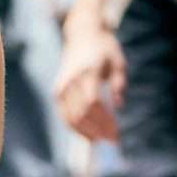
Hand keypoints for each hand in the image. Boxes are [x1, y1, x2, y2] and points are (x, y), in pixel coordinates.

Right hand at [54, 19, 126, 141]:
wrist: (82, 35)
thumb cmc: (105, 49)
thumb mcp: (118, 62)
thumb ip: (119, 84)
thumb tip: (118, 106)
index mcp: (88, 71)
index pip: (92, 103)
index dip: (104, 121)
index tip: (117, 132)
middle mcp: (71, 80)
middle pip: (81, 113)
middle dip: (98, 130)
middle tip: (113, 140)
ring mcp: (61, 86)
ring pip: (70, 118)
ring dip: (86, 133)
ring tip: (102, 140)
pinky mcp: (57, 91)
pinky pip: (64, 115)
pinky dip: (75, 128)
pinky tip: (89, 135)